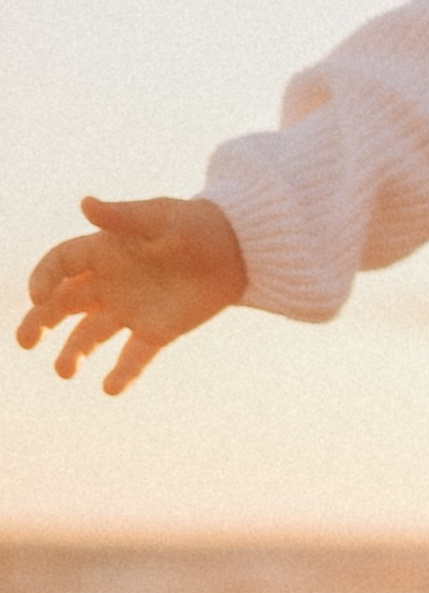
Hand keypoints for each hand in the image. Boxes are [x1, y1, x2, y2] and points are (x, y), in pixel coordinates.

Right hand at [18, 196, 247, 391]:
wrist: (238, 249)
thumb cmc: (196, 224)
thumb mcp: (160, 216)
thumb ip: (123, 216)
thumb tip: (84, 204)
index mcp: (103, 251)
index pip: (60, 265)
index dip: (43, 279)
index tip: (39, 297)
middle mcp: (109, 282)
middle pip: (62, 304)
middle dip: (40, 322)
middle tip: (25, 342)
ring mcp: (130, 309)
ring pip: (90, 334)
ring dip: (73, 353)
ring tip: (64, 372)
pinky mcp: (156, 331)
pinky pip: (133, 356)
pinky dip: (123, 373)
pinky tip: (111, 389)